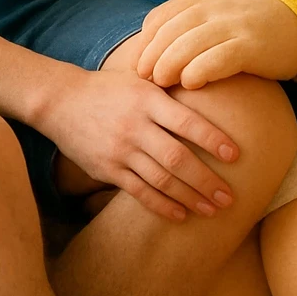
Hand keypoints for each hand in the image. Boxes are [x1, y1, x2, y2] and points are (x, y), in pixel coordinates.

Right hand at [43, 67, 239, 223]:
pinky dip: (161, 205)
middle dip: (206, 180)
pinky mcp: (107, 169)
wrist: (60, 101)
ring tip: (212, 210)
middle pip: (177, 158)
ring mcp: (120, 149)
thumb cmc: (108, 89)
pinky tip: (181, 215)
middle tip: (230, 197)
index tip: (235, 155)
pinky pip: (139, 191)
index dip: (213, 140)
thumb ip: (169, 92)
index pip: (187, 122)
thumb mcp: (140, 81)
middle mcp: (135, 125)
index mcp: (148, 100)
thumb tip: (209, 92)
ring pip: (161, 179)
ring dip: (189, 197)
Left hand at [135, 0, 296, 89]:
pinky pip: (220, 57)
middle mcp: (215, 8)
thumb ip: (189, 23)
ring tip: (160, 83)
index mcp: (202, 0)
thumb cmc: (251, 26)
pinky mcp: (253, 45)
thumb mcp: (218, 15)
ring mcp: (234, 25)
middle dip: (153, 54)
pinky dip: (201, 69)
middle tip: (143, 77)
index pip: (162, 16)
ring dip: (170, 63)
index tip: (137, 63)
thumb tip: (153, 49)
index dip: (146, 40)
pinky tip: (190, 83)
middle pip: (172, 30)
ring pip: (191, 43)